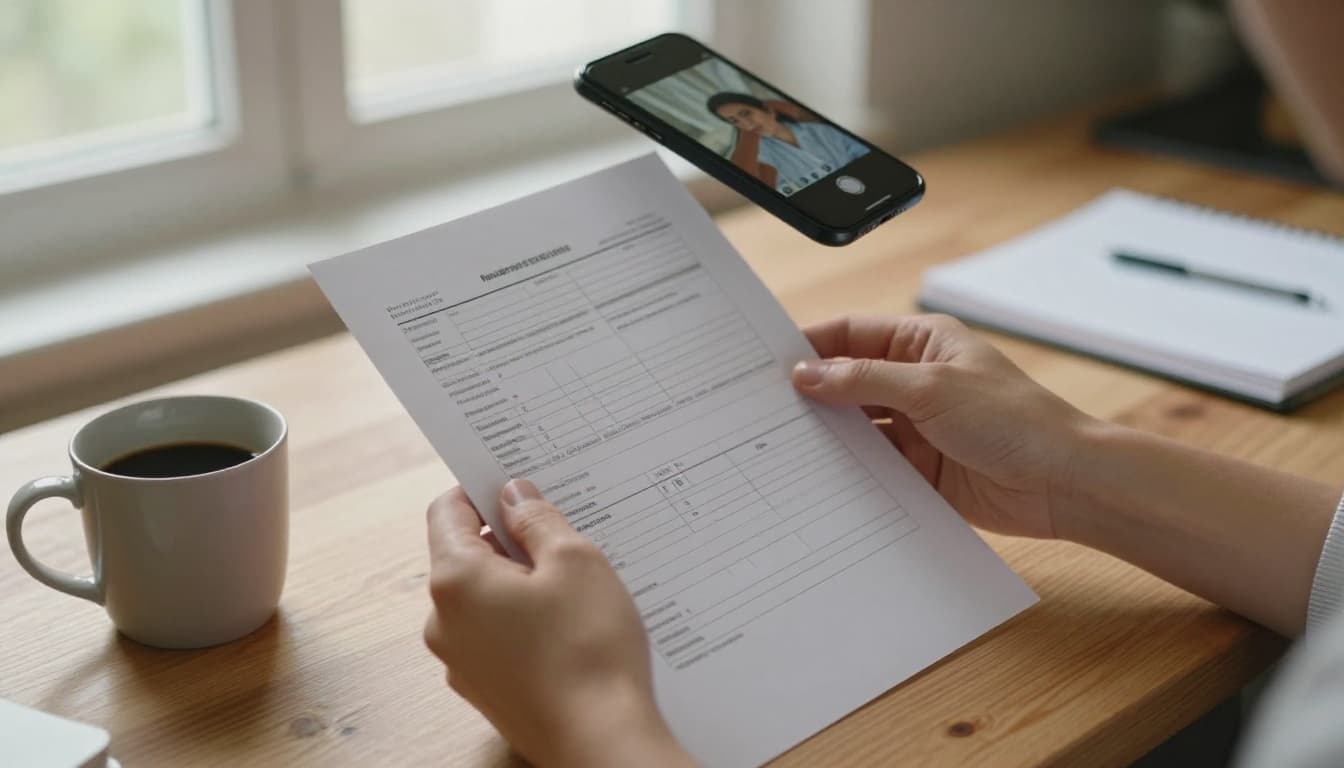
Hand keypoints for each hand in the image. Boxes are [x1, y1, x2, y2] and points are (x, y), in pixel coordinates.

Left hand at [423, 480, 694, 767]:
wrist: (601, 742)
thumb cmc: (588, 650)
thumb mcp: (575, 561)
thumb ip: (537, 520)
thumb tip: (514, 495)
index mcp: (454, 580)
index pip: (447, 510)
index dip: (482, 489)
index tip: (519, 484)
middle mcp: (443, 622)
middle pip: (465, 555)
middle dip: (510, 539)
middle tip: (563, 533)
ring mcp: (461, 661)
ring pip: (484, 598)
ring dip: (521, 582)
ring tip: (576, 585)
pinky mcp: (486, 689)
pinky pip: (498, 636)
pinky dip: (525, 621)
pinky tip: (570, 626)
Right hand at [791, 314, 1092, 538]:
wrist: (1063, 483)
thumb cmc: (1015, 420)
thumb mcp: (931, 387)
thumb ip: (864, 380)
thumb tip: (807, 373)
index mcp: (923, 343)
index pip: (852, 334)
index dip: (812, 345)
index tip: (770, 362)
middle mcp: (916, 381)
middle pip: (849, 381)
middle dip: (814, 394)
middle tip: (767, 408)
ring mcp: (917, 427)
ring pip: (857, 426)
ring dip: (830, 435)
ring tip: (785, 445)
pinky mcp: (919, 469)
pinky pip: (873, 466)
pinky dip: (850, 471)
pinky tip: (821, 477)